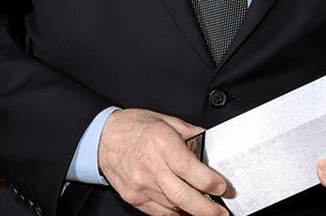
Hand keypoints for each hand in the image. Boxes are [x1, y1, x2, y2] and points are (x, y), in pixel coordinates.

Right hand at [99, 108, 230, 215]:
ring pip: (173, 207)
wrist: (101, 138)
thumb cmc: (133, 127)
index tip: (224, 187)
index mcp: (162, 143)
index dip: (212, 182)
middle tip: (222, 212)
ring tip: (207, 210)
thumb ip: (190, 133)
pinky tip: (185, 210)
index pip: (192, 170)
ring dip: (193, 211)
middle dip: (208, 209)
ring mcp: (141, 185)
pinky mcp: (134, 197)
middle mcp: (152, 167)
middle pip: (184, 196)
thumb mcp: (165, 120)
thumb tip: (209, 144)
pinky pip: (159, 212)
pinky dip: (175, 213)